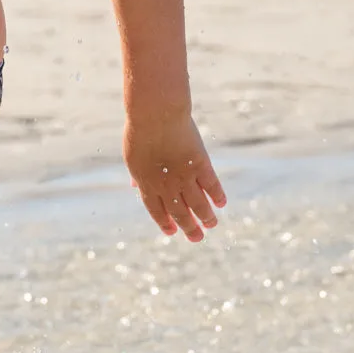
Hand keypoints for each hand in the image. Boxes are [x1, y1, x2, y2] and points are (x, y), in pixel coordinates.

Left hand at [123, 113, 225, 242]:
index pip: (156, 209)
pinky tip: (221, 203)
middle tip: (197, 238)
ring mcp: (184, 176)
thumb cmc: (141, 130)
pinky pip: (211, 185)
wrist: (156, 114)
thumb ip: (138, 173)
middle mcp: (166, 185)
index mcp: (147, 182)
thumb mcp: (133, 155)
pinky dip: (217, 195)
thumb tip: (136, 185)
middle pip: (179, 212)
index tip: (172, 232)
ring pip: (198, 204)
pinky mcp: (200, 164)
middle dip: (189, 227)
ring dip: (206, 216)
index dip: (165, 222)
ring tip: (212, 225)